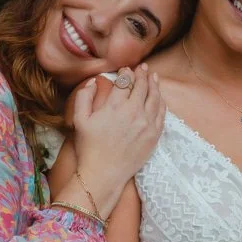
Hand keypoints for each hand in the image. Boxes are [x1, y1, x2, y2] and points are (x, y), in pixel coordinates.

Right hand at [71, 65, 164, 214]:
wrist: (104, 173)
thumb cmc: (89, 148)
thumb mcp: (79, 120)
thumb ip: (83, 97)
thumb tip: (92, 82)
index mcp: (114, 106)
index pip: (125, 82)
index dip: (126, 73)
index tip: (126, 69)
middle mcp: (133, 112)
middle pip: (142, 86)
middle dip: (142, 74)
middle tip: (143, 68)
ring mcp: (146, 124)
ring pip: (154, 97)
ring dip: (154, 84)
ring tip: (153, 76)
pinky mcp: (154, 135)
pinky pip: (162, 113)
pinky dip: (161, 101)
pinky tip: (159, 97)